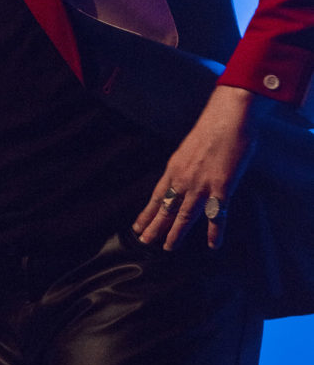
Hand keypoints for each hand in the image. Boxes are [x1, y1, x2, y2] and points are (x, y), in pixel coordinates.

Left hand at [132, 85, 265, 249]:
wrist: (227, 117)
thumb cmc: (211, 129)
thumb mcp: (189, 149)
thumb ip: (186, 167)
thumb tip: (184, 180)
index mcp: (174, 168)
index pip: (156, 196)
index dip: (147, 213)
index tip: (137, 225)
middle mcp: (183, 179)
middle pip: (166, 208)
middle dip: (155, 226)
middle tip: (144, 241)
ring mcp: (201, 185)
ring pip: (185, 215)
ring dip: (176, 233)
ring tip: (168, 247)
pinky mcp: (221, 187)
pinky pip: (217, 215)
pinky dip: (215, 232)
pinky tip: (213, 245)